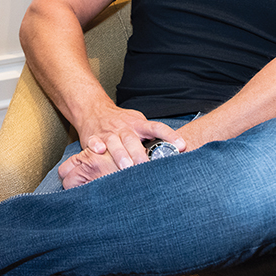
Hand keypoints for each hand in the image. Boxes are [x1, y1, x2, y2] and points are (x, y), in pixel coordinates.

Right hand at [58, 105, 184, 187]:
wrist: (94, 109)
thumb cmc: (120, 120)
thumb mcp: (137, 122)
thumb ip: (151, 135)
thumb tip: (173, 149)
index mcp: (138, 124)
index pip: (157, 128)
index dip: (170, 136)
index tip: (182, 146)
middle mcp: (124, 128)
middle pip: (132, 139)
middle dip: (139, 153)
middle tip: (146, 166)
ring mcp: (108, 132)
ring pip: (114, 142)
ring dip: (120, 154)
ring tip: (126, 166)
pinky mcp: (93, 137)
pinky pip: (94, 141)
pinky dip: (96, 146)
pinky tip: (100, 152)